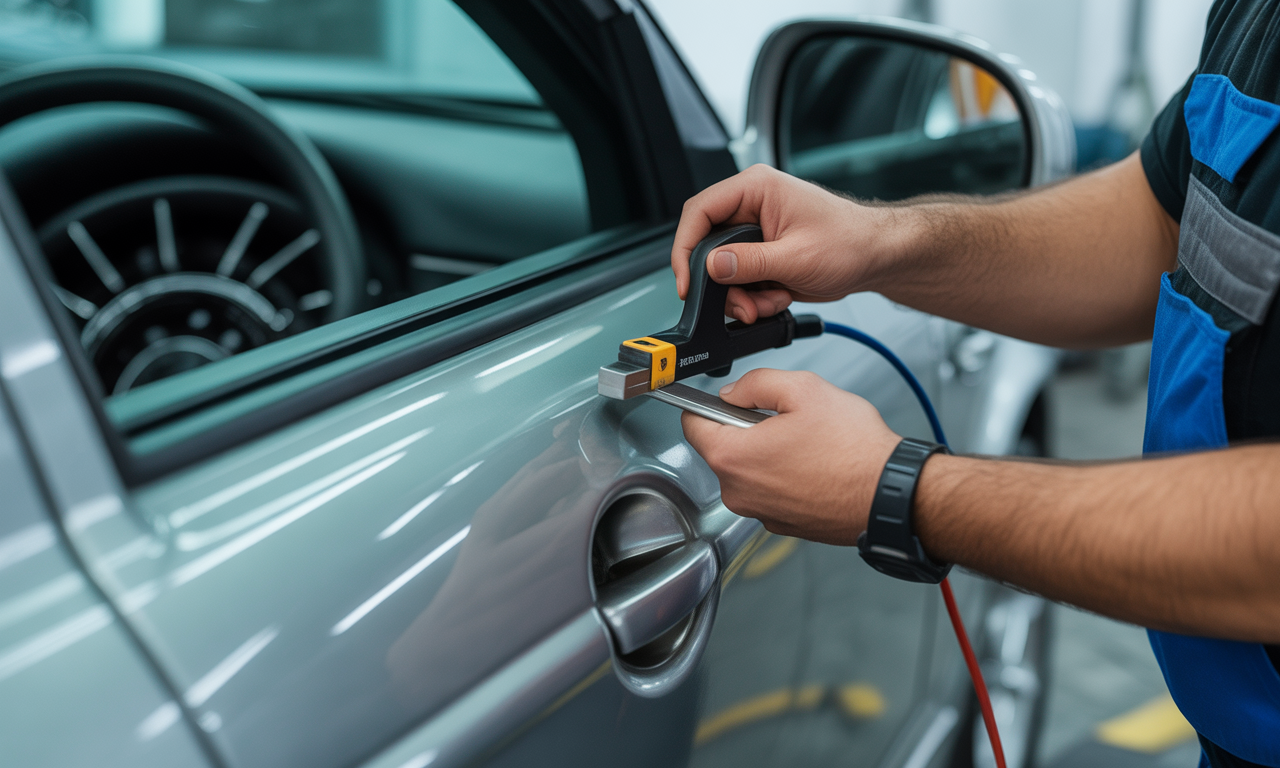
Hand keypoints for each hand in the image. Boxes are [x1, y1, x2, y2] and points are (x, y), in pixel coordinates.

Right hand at [671, 164, 902, 322]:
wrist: (876, 257)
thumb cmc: (851, 241)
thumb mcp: (797, 256)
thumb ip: (750, 263)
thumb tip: (713, 267)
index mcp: (756, 188)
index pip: (700, 211)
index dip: (685, 247)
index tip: (687, 280)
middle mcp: (751, 206)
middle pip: (707, 245)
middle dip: (721, 283)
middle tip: (740, 304)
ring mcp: (755, 232)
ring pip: (722, 269)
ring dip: (741, 295)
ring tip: (768, 303)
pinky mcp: (761, 254)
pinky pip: (739, 279)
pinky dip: (752, 297)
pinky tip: (777, 298)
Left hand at [681, 368, 900, 544]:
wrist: (890, 495)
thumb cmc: (854, 449)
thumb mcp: (803, 389)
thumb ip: (756, 383)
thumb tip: (734, 392)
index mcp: (733, 458)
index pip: (692, 424)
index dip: (705, 404)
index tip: (723, 399)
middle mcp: (738, 493)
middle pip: (722, 448)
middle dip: (746, 429)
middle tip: (785, 419)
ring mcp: (760, 512)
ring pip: (748, 470)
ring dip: (767, 453)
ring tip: (806, 444)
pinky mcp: (782, 524)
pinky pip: (770, 490)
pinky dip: (784, 476)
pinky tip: (814, 465)